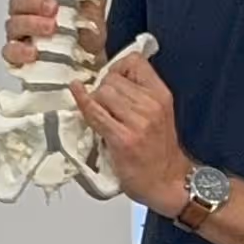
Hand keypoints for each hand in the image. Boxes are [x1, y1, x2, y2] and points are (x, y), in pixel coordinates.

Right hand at [4, 0, 104, 71]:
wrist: (93, 63)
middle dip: (33, 1)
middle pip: (16, 0)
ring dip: (32, 24)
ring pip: (13, 24)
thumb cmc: (86, 30)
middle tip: (53, 7)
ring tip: (52, 28)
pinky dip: (20, 51)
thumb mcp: (94, 0)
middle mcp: (25, 11)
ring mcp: (20, 34)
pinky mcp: (19, 57)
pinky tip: (34, 52)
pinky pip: (10, 53)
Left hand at [70, 50, 189, 216]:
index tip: (111, 78)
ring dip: (95, 100)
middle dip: (102, 86)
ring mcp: (137, 122)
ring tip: (102, 114)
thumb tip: (109, 76)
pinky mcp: (122, 139)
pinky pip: (95, 112)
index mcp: (161, 95)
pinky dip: (83, 102)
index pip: (135, 61)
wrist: (167, 181)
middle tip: (104, 104)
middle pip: (113, 78)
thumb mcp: (159, 113)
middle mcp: (151, 105)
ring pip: (102, 92)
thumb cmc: (159, 150)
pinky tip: (76, 93)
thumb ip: (140, 94)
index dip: (117, 67)